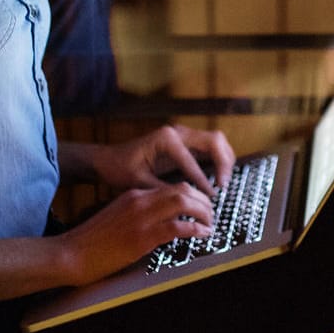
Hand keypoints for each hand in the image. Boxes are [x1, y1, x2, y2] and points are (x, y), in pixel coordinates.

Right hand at [58, 182, 215, 284]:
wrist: (70, 253)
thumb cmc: (91, 241)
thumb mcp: (117, 218)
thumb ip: (138, 214)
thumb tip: (162, 221)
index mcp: (134, 195)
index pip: (171, 186)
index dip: (192, 194)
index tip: (202, 204)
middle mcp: (139, 201)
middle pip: (182, 189)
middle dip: (203, 200)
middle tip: (211, 213)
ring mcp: (141, 218)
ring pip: (183, 202)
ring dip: (203, 211)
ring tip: (210, 222)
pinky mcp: (141, 237)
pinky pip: (177, 227)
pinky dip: (195, 228)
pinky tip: (202, 233)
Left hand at [90, 125, 235, 197]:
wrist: (109, 159)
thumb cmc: (120, 169)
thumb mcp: (139, 182)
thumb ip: (163, 189)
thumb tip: (186, 201)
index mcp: (166, 139)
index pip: (193, 161)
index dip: (203, 181)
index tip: (210, 197)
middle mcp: (177, 131)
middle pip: (214, 141)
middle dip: (223, 164)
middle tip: (223, 186)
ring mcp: (183, 133)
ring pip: (216, 140)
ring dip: (224, 160)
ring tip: (223, 181)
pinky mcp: (185, 140)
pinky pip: (210, 145)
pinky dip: (219, 158)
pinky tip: (219, 176)